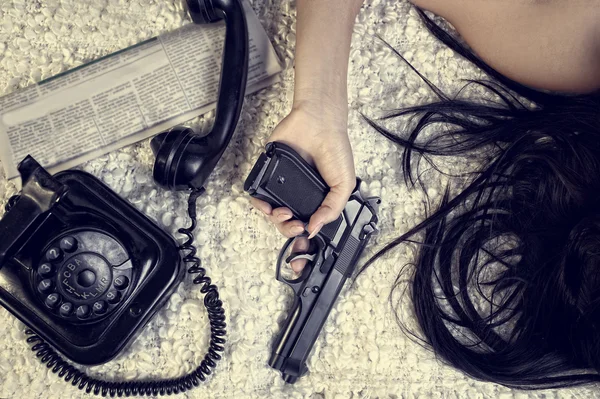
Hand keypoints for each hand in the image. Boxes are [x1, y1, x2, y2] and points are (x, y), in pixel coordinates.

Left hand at [250, 99, 355, 271]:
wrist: (319, 124)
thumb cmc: (335, 149)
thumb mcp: (345, 185)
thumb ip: (332, 209)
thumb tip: (314, 228)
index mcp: (318, 201)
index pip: (308, 226)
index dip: (304, 238)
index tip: (303, 240)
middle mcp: (300, 196)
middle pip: (288, 224)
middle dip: (289, 231)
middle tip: (295, 226)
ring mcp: (283, 186)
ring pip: (272, 214)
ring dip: (275, 221)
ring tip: (283, 214)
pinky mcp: (269, 175)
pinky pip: (258, 195)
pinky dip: (259, 205)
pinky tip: (268, 206)